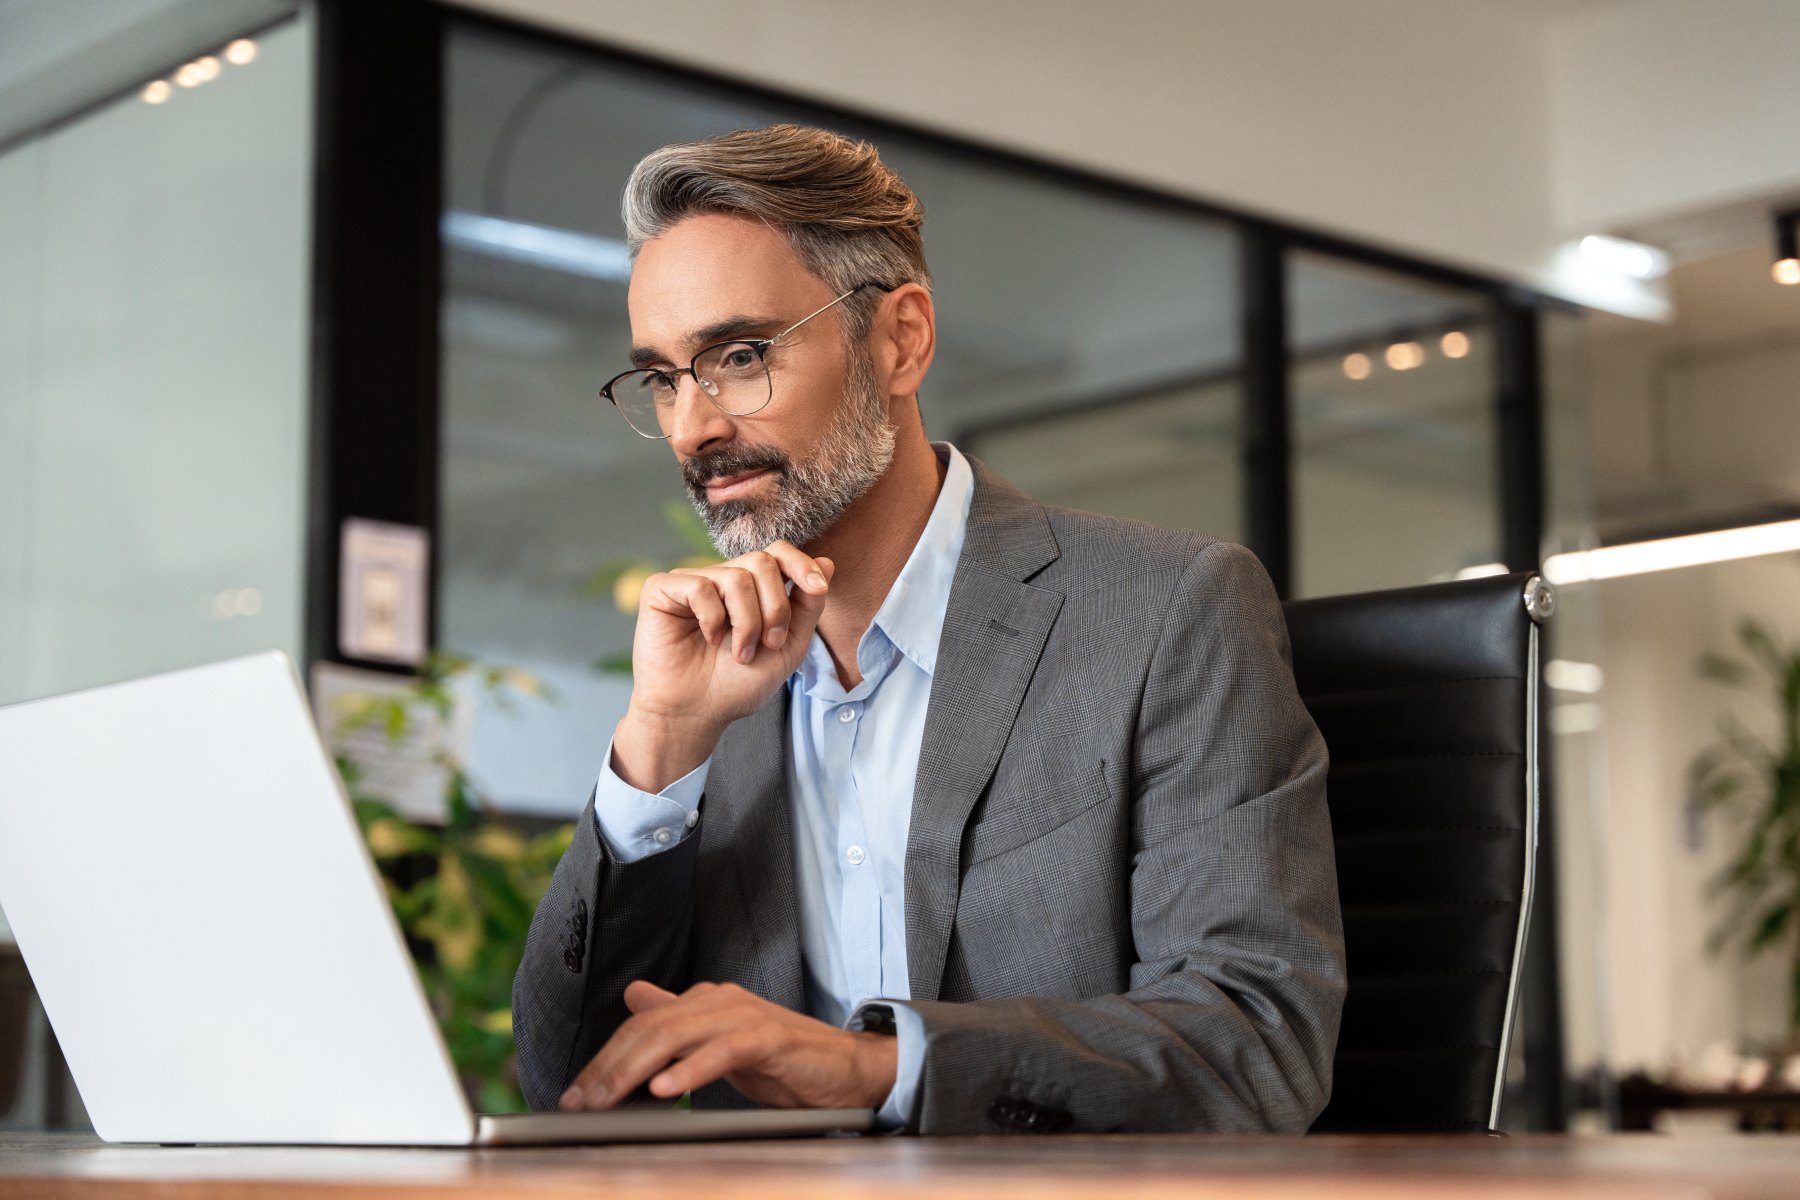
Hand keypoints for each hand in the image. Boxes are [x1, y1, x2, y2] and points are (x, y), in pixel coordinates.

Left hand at [556, 981, 896, 1112]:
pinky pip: (722, 1051)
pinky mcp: (770, 1038)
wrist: (846, 1069)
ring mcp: (745, 1016)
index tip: (576, 1094)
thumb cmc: (783, 1062)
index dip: (604, 1057)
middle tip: (581, 1102)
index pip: (641, 1025)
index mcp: (705, 1002)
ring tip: (609, 1099)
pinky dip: (690, 1071)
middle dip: (609, 1067)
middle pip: (650, 1028)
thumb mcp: (720, 1044)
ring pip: (676, 1035)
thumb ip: (679, 1023)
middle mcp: (719, 1001)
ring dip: (635, 1070)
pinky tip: (664, 1091)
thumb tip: (635, 996)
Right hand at [613, 542, 832, 790]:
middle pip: (762, 561)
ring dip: (747, 623)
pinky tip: (708, 639)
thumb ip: (807, 605)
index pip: (778, 553)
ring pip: (736, 578)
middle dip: (775, 607)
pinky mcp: (662, 589)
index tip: (817, 587)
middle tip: (770, 643)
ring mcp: (691, 581)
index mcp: (751, 589)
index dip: (801, 563)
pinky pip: (700, 587)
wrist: (696, 713)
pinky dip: (712, 619)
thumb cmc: (737, 685)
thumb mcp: (787, 646)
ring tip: (740, 653)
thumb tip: (828, 561)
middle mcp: (721, 578)